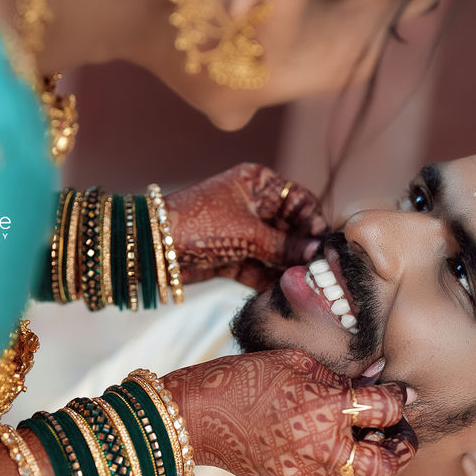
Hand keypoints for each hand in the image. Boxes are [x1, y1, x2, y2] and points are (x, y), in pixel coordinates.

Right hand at [163, 350, 416, 475]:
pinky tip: (325, 439)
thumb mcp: (294, 361)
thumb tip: (373, 377)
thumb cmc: (241, 378)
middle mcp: (322, 449)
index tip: (397, 392)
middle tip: (399, 431)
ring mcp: (304, 472)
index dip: (398, 398)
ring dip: (370, 459)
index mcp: (325, 410)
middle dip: (400, 448)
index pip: (385, 409)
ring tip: (366, 436)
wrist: (193, 417)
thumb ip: (337, 374)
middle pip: (385, 464)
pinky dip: (336, 461)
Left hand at [164, 163, 327, 288]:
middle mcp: (254, 205)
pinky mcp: (233, 256)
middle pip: (291, 228)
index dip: (313, 222)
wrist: (153, 248)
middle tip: (317, 271)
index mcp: (258, 184)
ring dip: (287, 267)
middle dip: (302, 249)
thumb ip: (283, 245)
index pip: (299, 200)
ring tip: (303, 285)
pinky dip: (269, 279)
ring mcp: (243, 232)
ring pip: (276, 251)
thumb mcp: (247, 233)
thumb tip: (315, 252)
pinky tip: (283, 291)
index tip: (323, 245)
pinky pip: (259, 267)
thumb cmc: (198, 225)